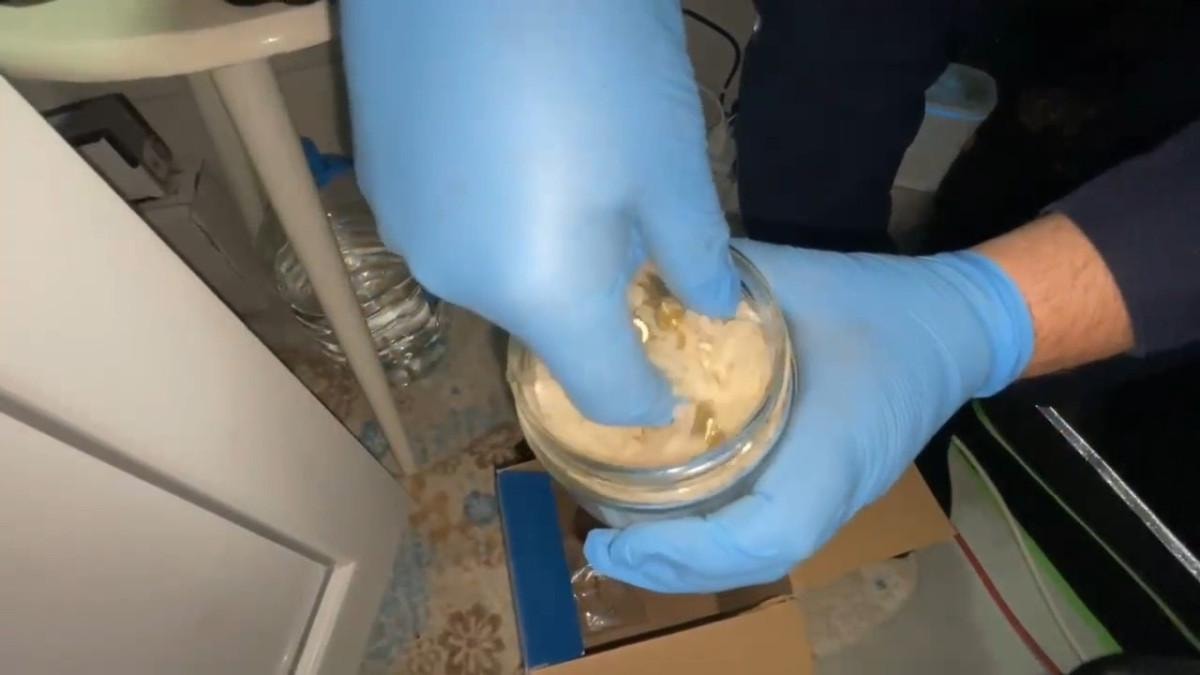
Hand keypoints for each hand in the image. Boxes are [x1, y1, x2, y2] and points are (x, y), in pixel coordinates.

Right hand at [341, 0, 737, 424]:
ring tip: (566, 147)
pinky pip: (453, 221)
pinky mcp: (375, 173)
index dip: (646, 400)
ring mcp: (405, 226)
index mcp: (541, 291)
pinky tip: (509, 124)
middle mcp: (458, 281)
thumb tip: (711, 310)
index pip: (602, 393)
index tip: (676, 384)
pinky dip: (491, 203)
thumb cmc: (599, 50)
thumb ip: (695, 256)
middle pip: (546, 322)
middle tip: (632, 207)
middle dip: (596, 291)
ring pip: (496, 269)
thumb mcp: (671, 159)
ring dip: (540, 242)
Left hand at [585, 239, 1033, 591]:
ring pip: (758, 559)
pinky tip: (671, 520)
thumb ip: (716, 280)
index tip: (615, 536)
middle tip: (599, 542)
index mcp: (829, 448)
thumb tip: (638, 267)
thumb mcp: (792, 278)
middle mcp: (834, 491)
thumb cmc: (875, 303)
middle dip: (669, 566)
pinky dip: (715, 543)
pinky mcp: (833, 492)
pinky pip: (768, 536)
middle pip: (749, 563)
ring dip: (689, 561)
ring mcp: (838, 499)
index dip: (685, 549)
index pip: (761, 534)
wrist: (952, 325)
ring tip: (623, 541)